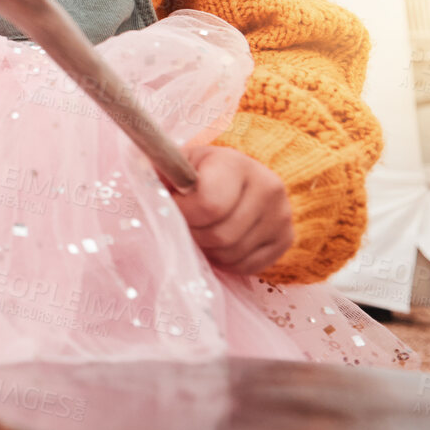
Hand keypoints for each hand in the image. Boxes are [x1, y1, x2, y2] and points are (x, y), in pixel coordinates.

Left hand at [173, 142, 293, 275]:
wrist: (235, 179)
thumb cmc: (196, 172)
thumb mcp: (177, 165)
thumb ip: (161, 175)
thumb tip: (143, 188)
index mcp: (235, 163)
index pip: (209, 205)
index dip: (183, 213)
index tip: (173, 208)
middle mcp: (267, 186)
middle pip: (220, 235)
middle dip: (194, 235)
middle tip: (186, 224)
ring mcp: (281, 215)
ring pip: (233, 254)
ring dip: (208, 250)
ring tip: (201, 231)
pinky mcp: (286, 238)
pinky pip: (248, 266)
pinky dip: (227, 261)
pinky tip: (219, 243)